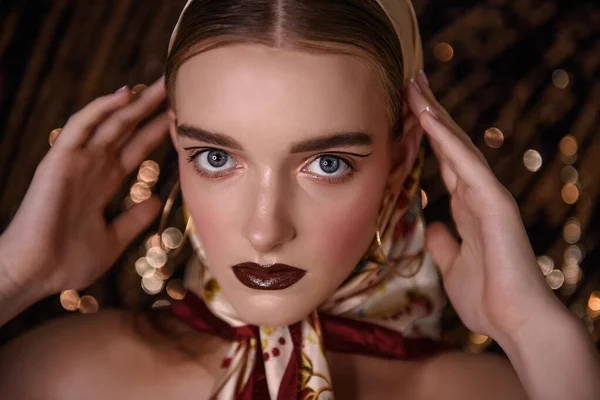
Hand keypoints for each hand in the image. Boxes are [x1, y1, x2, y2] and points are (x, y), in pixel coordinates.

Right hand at [0, 77, 167, 297]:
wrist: (35, 274)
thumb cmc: (67, 262)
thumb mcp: (114, 239)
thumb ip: (134, 218)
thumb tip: (156, 200)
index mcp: (105, 183)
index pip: (138, 149)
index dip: (158, 131)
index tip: (182, 117)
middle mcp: (93, 167)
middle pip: (128, 130)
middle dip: (152, 109)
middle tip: (176, 87)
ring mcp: (77, 161)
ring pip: (110, 122)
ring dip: (135, 102)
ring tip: (160, 84)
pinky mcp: (60, 160)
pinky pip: (81, 127)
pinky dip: (101, 108)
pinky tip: (124, 94)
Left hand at [405, 71, 562, 342]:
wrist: (515, 322)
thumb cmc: (487, 299)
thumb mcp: (452, 266)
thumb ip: (443, 243)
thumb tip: (432, 226)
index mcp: (467, 208)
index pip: (443, 161)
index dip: (425, 136)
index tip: (406, 110)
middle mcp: (478, 195)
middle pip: (450, 145)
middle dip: (429, 113)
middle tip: (411, 81)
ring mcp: (488, 196)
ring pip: (458, 145)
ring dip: (435, 114)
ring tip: (415, 84)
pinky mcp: (495, 203)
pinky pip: (466, 164)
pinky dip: (446, 139)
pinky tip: (427, 116)